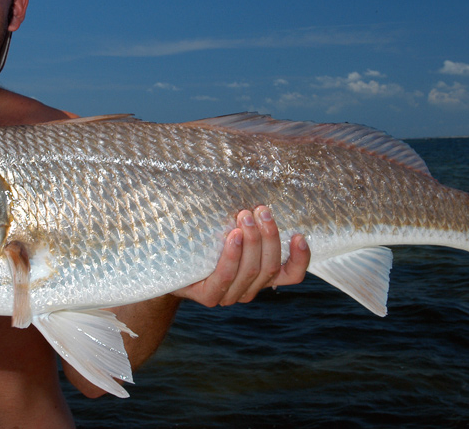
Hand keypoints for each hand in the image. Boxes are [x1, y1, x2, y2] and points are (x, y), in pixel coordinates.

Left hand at [174, 205, 309, 306]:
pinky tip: (233, 235)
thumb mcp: (230, 226)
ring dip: (253, 241)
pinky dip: (233, 255)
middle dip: (270, 237)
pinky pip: (226, 276)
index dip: (300, 258)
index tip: (300, 235)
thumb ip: (249, 217)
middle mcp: (249, 289)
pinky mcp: (209, 295)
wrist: (168, 262)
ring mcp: (229, 295)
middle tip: (262, 211)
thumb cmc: (204, 238)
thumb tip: (260, 174)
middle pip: (270, 267)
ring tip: (245, 216)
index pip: (291, 275)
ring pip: (252, 270)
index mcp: (260, 276)